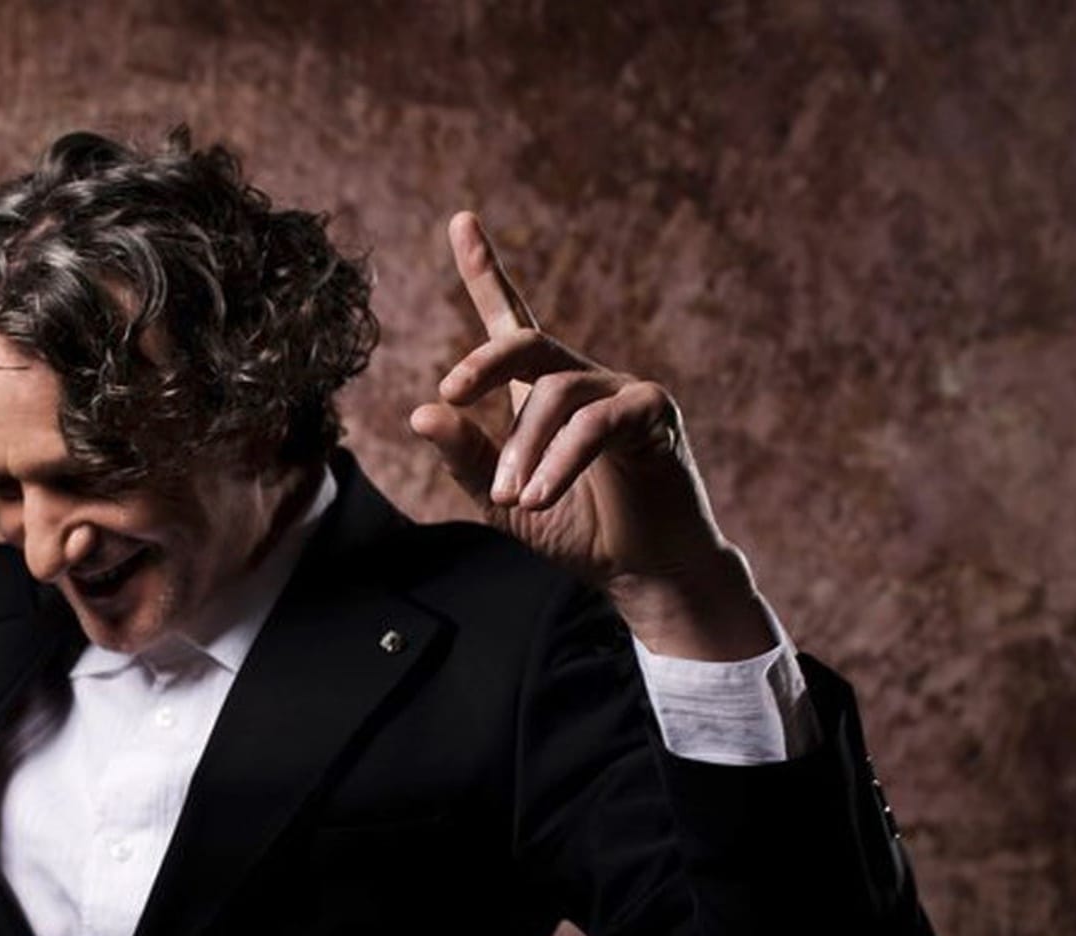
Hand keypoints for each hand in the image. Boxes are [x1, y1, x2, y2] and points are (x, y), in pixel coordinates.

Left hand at [410, 213, 773, 658]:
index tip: (460, 220)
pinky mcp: (655, 416)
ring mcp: (622, 392)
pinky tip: (537, 496)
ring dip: (522, 448)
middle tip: (450, 393)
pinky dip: (560, 461)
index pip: (512, 319)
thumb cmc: (578, 531)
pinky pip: (596, 424)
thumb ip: (466, 458)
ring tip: (509, 497)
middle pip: (527, 342)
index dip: (485, 269)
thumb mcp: (503, 501)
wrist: (643, 575)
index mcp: (543, 391)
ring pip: (556, 392)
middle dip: (482, 362)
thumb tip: (420, 410)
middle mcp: (583, 379)